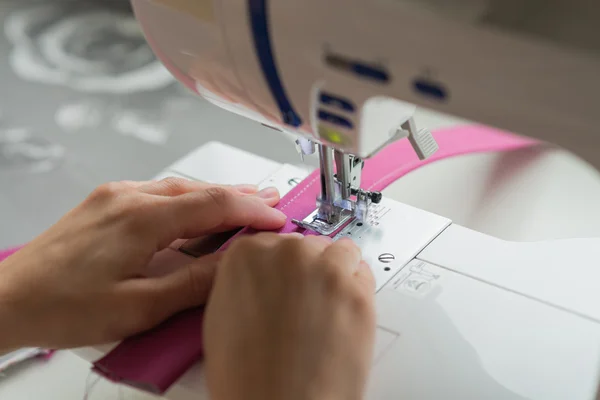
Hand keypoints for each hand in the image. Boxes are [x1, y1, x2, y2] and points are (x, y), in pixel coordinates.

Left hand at [0, 178, 285, 350]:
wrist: (9, 298)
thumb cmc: (64, 306)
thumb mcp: (138, 306)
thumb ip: (192, 283)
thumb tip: (233, 264)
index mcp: (142, 219)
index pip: (215, 203)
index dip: (253, 210)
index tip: (279, 218)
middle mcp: (129, 197)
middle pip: (199, 189)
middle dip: (240, 195)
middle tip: (272, 200)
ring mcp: (114, 196)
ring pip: (179, 188)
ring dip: (214, 196)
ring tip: (243, 202)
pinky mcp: (104, 203)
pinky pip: (157, 192)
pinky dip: (187, 200)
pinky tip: (195, 210)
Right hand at [204, 233, 375, 399]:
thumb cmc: (246, 375)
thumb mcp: (222, 316)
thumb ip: (244, 282)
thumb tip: (263, 276)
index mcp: (247, 254)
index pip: (274, 242)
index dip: (281, 267)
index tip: (286, 281)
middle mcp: (287, 253)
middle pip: (308, 245)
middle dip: (308, 269)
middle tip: (305, 303)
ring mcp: (325, 269)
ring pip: (340, 252)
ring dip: (336, 272)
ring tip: (328, 305)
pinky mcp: (358, 291)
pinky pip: (363, 275)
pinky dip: (357, 290)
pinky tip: (343, 315)